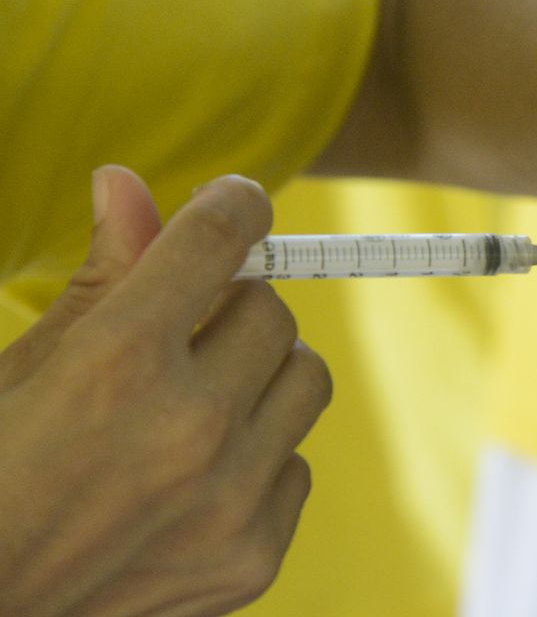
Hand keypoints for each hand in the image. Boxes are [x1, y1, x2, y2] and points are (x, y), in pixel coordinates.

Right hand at [0, 166, 331, 615]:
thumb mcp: (19, 369)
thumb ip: (99, 277)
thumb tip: (128, 182)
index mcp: (117, 362)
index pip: (219, 238)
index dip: (233, 205)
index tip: (235, 203)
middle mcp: (188, 427)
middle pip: (273, 311)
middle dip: (234, 304)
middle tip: (186, 330)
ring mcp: (229, 500)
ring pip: (305, 379)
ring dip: (261, 374)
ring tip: (197, 401)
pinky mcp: (253, 557)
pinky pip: (298, 464)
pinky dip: (261, 457)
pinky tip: (196, 478)